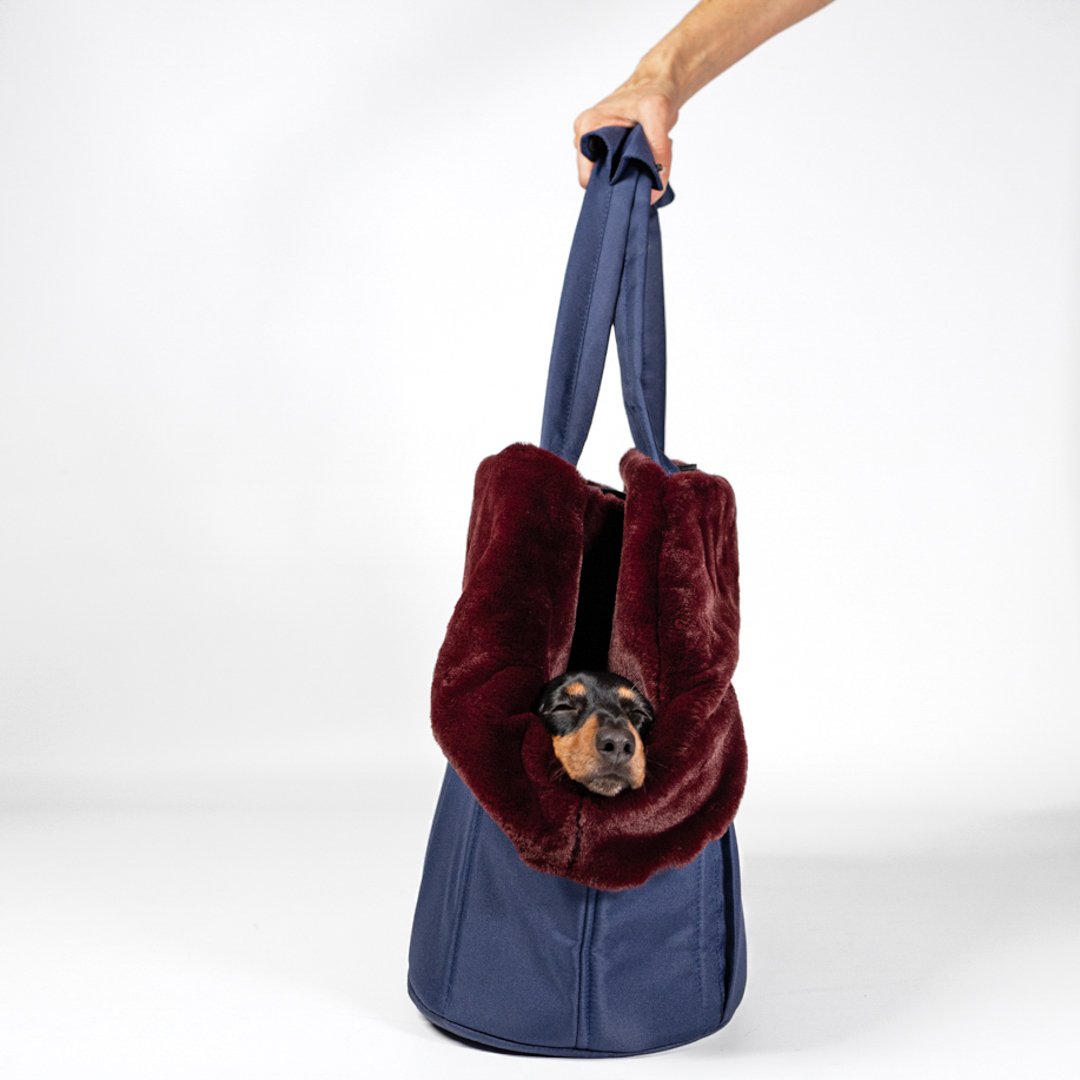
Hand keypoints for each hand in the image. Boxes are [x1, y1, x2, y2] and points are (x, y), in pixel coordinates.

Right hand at [572, 71, 680, 205]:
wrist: (658, 83)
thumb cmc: (653, 91)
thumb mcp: (658, 115)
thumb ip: (659, 152)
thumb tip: (657, 187)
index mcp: (588, 127)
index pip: (587, 176)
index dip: (608, 187)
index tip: (631, 184)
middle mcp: (586, 136)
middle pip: (597, 178)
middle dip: (620, 180)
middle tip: (643, 168)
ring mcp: (595, 142)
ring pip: (608, 176)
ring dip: (628, 174)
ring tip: (643, 155)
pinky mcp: (605, 146)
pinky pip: (616, 169)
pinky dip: (631, 169)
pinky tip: (642, 154)